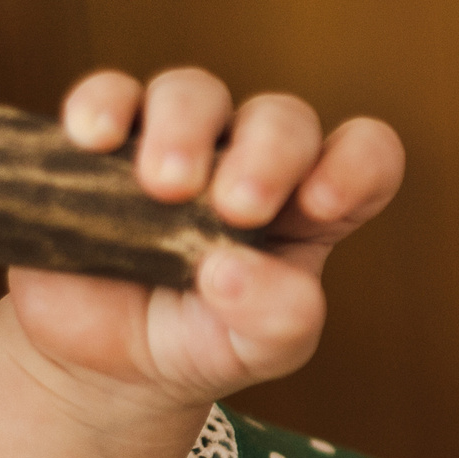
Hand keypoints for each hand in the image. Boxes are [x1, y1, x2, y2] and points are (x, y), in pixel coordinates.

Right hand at [4, 67, 403, 417]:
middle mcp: (248, 160)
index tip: (320, 203)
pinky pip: (110, 94)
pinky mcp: (104, 141)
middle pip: (281, 118)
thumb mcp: (256, 352)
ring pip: (194, 92)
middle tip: (237, 209)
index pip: (363, 154)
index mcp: (308, 206)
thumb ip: (277, 320)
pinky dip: (104, 104)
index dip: (357, 163)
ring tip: (163, 187)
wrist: (103, 365)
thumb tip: (232, 271)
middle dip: (268, 155)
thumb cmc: (198, 345)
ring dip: (184, 128)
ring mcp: (174, 141)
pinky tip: (95, 141)